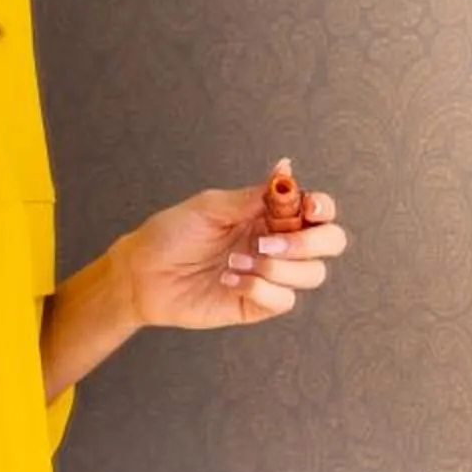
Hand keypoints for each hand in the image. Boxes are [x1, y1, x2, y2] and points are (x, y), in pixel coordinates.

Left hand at [114, 165, 348, 329]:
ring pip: (312, 275)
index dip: (323, 208)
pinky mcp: (258, 304)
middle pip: (329, 243)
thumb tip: (286, 166)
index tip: (308, 209)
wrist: (143, 273)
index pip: (317, 210)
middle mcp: (277, 244)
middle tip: (267, 242)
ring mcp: (270, 276)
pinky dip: (260, 288)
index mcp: (270, 215)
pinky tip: (230, 280)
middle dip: (309, 242)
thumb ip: (253, 195)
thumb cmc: (171, 234)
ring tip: (235, 261)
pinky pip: (284, 300)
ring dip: (277, 266)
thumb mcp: (211, 206)